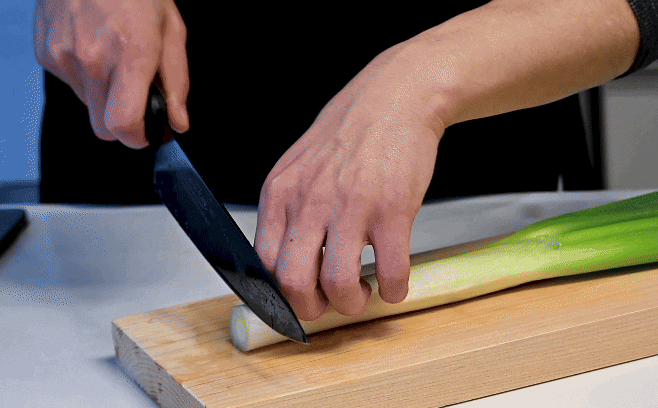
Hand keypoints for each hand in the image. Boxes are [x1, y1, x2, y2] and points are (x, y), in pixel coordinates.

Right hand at [33, 0, 188, 148]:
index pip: (123, 124)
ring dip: (104, 95)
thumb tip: (177, 121)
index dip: (137, 138)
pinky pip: (71, 84)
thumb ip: (176, 83)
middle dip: (123, 123)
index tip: (147, 133)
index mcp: (131, 54)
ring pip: (87, 106)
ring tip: (115, 60)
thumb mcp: (172, 31)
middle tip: (137, 100)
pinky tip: (95, 50)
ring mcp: (64, 56)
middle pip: (103, 128)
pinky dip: (86, 77)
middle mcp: (93, 59)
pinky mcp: (46, 54)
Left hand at [254, 43, 449, 320]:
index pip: (262, 265)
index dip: (279, 295)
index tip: (298, 301)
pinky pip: (390, 271)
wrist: (394, 99)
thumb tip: (286, 259)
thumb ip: (289, 209)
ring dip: (352, 303)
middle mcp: (309, 202)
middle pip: (293, 282)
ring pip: (338, 284)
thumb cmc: (349, 134)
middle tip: (329, 304)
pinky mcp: (392, 211)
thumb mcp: (300, 167)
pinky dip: (393, 289)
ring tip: (362, 293)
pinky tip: (394, 283)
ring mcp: (351, 207)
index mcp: (280, 194)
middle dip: (312, 309)